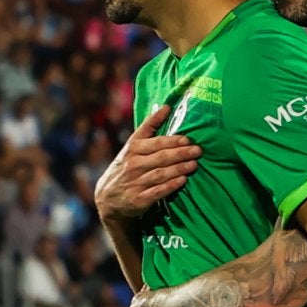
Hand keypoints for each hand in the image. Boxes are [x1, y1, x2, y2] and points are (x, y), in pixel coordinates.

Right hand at [95, 106, 201, 223]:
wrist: (108, 198)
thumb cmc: (126, 166)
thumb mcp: (132, 145)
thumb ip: (149, 126)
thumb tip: (167, 107)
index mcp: (133, 148)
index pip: (156, 142)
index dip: (172, 140)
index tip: (187, 139)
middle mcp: (133, 164)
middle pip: (161, 157)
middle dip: (181, 153)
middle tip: (198, 151)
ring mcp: (135, 182)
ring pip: (161, 173)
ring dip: (179, 168)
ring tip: (194, 164)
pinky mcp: (139, 199)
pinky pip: (158, 191)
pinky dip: (171, 185)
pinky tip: (183, 180)